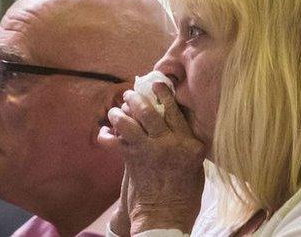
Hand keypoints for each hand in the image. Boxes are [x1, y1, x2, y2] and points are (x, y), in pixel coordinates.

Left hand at [98, 82, 204, 233]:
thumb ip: (185, 143)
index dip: (164, 94)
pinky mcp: (132, 159)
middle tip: (129, 94)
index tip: (156, 84)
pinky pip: (116, 140)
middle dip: (137, 99)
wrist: (166, 217)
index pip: (175, 111)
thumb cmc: (184, 194)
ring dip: (119, 114)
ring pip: (130, 122)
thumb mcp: (195, 165)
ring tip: (115, 111)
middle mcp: (170, 143)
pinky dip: (108, 135)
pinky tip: (105, 132)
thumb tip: (171, 124)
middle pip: (150, 111)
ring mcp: (150, 150)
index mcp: (189, 144)